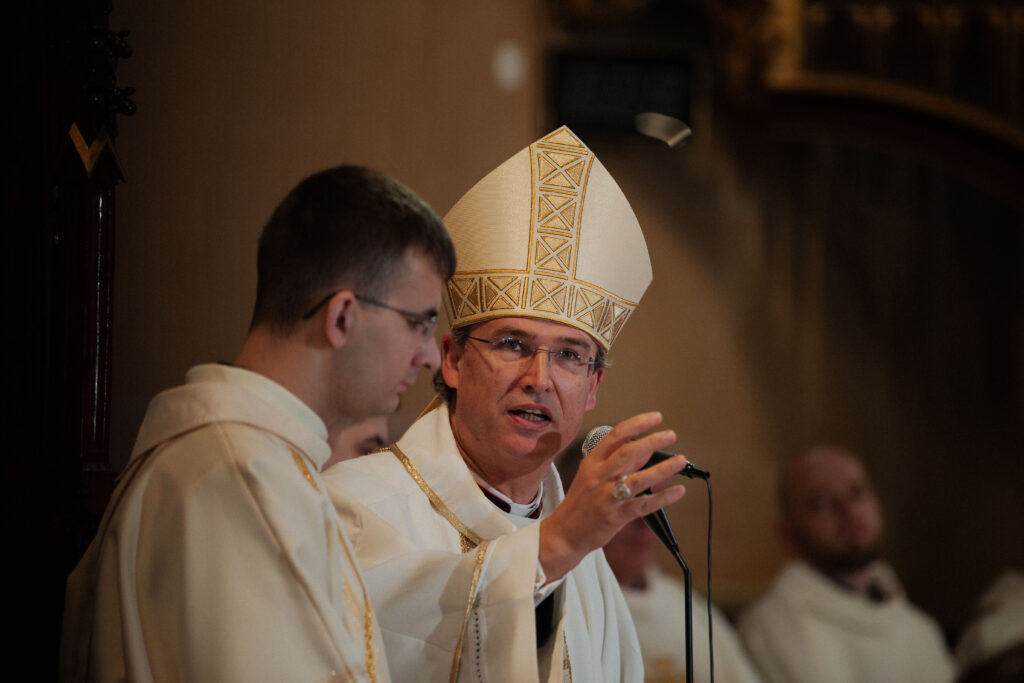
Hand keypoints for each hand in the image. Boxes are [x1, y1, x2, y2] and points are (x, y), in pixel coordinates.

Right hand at [539, 412, 686, 581]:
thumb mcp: (591, 475)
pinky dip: (663, 498)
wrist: (564, 533)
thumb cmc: (580, 502)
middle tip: (670, 434)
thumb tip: (643, 448)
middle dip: (651, 441)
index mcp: (592, 462)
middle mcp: (599, 476)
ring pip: (638, 479)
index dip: (637, 424)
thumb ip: (615, 461)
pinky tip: (678, 491)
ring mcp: (607, 497)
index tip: (656, 418)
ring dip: (662, 469)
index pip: (615, 436)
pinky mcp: (616, 516)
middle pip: (627, 453)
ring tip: (680, 460)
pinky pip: (644, 505)